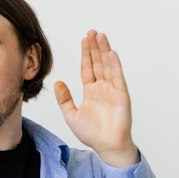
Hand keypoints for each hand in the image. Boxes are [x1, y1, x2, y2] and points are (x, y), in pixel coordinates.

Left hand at [54, 30, 137, 166]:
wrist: (106, 145)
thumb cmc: (91, 133)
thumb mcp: (71, 115)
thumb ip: (64, 99)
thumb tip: (57, 83)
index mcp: (91, 91)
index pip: (87, 68)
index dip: (86, 54)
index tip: (84, 40)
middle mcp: (102, 88)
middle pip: (98, 63)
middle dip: (95, 47)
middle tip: (92, 32)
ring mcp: (113, 90)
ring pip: (108, 66)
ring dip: (105, 51)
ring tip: (101, 36)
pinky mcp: (121, 96)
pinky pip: (117, 78)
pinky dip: (115, 65)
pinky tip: (111, 53)